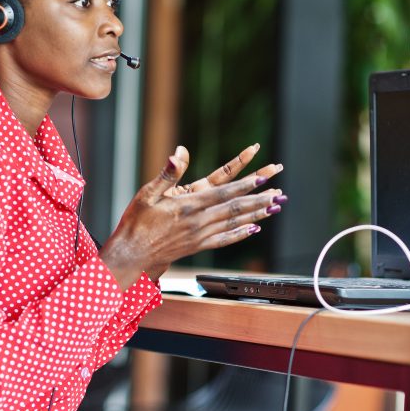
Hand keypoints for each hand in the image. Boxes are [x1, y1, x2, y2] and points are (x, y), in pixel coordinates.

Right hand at [100, 145, 286, 287]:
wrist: (131, 256)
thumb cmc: (135, 224)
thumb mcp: (147, 194)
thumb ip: (167, 175)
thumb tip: (178, 154)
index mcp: (186, 206)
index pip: (221, 193)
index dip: (243, 186)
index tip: (261, 179)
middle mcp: (197, 222)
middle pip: (234, 209)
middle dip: (258, 199)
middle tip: (278, 192)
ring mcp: (199, 236)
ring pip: (234, 223)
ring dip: (256, 214)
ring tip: (274, 207)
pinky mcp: (197, 246)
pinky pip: (224, 239)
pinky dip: (241, 233)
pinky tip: (254, 229)